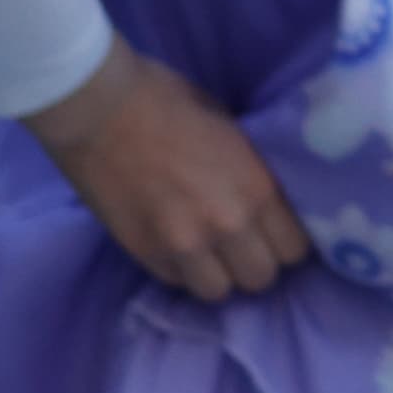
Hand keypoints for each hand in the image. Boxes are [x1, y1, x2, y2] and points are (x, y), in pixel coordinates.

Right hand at [24, 45, 309, 300]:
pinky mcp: (143, 253)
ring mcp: (182, 244)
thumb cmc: (169, 102)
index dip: (287, 243)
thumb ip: (254, 174)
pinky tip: (175, 245)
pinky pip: (177, 282)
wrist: (97, 107)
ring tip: (208, 251)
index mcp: (256, 189)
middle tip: (243, 244)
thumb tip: (271, 201)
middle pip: (261, 278)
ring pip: (219, 291)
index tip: (276, 234)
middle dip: (255, 263)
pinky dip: (181, 270)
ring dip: (217, 274)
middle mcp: (226, 225)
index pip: (295, 249)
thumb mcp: (233, 131)